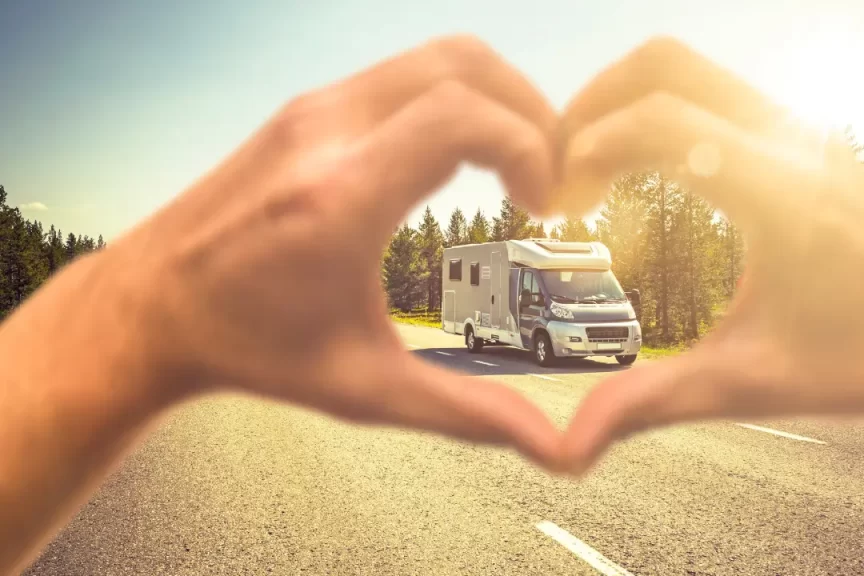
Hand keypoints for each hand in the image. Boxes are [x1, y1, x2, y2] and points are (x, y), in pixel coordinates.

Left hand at [108, 36, 564, 469]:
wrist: (153, 308)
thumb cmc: (251, 347)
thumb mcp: (365, 390)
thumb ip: (465, 413)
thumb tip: (548, 446)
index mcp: (340, 199)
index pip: (463, 118)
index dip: (529, 147)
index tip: (544, 202)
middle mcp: (325, 135)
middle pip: (463, 65)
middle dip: (530, 110)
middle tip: (548, 173)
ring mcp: (312, 111)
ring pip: (437, 58)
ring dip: (496, 98)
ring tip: (518, 161)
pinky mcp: (307, 109)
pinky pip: (405, 75)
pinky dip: (456, 98)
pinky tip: (465, 155)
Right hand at [558, 38, 863, 472]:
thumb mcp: (748, 386)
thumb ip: (650, 405)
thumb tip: (568, 448)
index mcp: (781, 193)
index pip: (658, 121)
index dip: (585, 151)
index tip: (556, 206)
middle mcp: (793, 144)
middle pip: (666, 65)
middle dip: (592, 104)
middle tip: (559, 170)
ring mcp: (802, 134)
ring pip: (691, 71)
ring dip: (627, 104)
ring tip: (592, 172)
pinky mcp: (803, 143)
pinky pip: (715, 96)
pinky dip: (662, 115)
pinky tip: (644, 176)